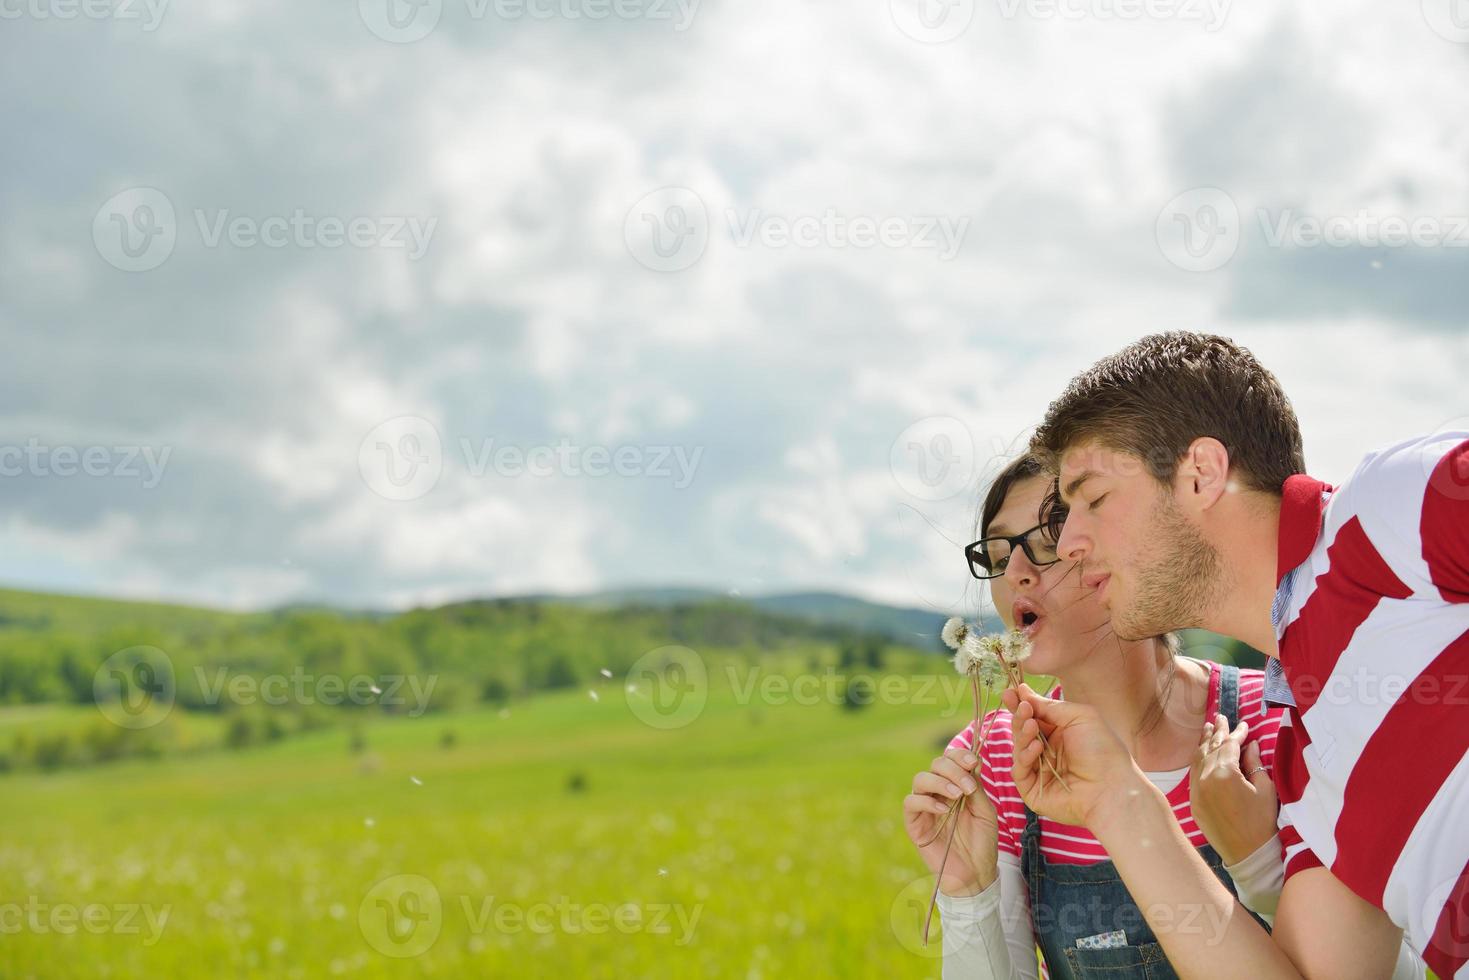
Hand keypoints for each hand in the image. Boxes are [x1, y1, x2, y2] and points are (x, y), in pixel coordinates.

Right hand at [903, 745, 999, 895]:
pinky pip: (911, 803)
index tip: (973, 762)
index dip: (959, 755)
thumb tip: (974, 761)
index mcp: (955, 786)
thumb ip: (977, 788)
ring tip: (957, 795)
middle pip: (935, 765)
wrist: (976, 874)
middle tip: (969, 786)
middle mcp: (937, 793)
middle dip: (953, 770)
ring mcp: (924, 807)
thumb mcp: (985, 812)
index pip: (950, 760)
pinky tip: (944, 810)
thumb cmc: (982, 843)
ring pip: (920, 779)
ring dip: (940, 783)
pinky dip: (926, 802)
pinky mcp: (914, 824)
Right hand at [1003, 683, 1140, 828]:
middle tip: (1022, 708)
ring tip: (1031, 725)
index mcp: (1059, 734)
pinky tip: (1036, 748)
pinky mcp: (1033, 790)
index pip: (1033, 717)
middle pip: (1022, 731)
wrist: (1112, 787)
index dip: (1021, 704)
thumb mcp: (1079, 717)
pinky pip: (1019, 771)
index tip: (1011, 692)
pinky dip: (1025, 756)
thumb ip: (1049, 706)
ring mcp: (1039, 772)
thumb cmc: (1102, 749)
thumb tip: (1022, 691)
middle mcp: (1047, 752)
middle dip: (1019, 717)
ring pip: (1018, 749)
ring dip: (1022, 734)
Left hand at [1189, 712, 1276, 865]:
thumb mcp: (1265, 790)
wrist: (1248, 853)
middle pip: (1211, 748)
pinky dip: (1198, 760)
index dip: (1237, 734)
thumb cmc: (1262, 821)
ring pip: (1198, 759)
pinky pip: (1193, 774)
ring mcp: (1196, 789)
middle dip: (1218, 732)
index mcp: (1225, 773)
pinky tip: (1202, 752)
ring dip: (1204, 742)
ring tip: (1208, 727)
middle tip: (1221, 717)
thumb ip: (1255, 763)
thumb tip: (1251, 745)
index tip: (1244, 725)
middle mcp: (1205, 778)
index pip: (1230, 746)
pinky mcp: (1193, 801)